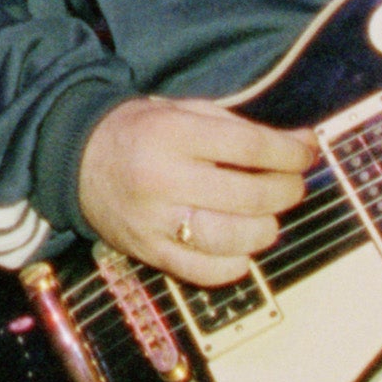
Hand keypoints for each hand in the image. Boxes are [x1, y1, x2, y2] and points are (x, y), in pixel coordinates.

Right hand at [74, 94, 310, 285]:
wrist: (75, 159)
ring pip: (232, 238)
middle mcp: (163, 178)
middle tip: (293, 185)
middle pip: (249, 194)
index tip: (306, 153)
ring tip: (268, 217)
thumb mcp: (182, 110)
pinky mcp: (149, 252)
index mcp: (172, 134)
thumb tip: (300, 143)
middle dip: (286, 190)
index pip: (250, 146)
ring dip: (266, 229)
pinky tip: (241, 248)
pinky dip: (235, 264)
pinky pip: (205, 271)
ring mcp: (156, 221)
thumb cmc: (140, 131)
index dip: (289, 152)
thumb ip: (238, 126)